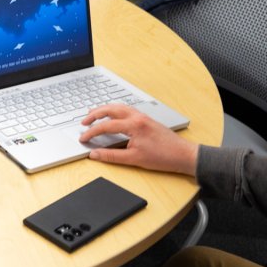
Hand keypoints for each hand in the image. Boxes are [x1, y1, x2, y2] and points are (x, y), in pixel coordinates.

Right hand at [79, 104, 197, 174]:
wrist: (183, 155)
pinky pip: (126, 110)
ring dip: (104, 110)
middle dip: (94, 114)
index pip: (106, 126)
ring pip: (118, 107)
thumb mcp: (133, 159)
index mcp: (134, 125)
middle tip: (84, 121)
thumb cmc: (163, 156)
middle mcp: (137, 117)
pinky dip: (114, 111)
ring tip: (93, 114)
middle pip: (110, 109)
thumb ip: (111, 156)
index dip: (92, 132)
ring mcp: (142, 116)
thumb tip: (95, 154)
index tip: (83, 138)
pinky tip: (112, 116)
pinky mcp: (146, 119)